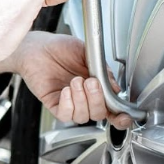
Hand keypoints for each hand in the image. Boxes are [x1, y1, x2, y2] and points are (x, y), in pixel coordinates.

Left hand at [16, 31, 133, 128]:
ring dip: (81, 99)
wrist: (39, 46)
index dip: (120, 117)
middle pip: (99, 114)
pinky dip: (68, 104)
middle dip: (97, 100)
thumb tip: (115, 88)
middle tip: (91, 82)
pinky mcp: (55, 105)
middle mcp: (84, 98)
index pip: (112, 109)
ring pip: (83, 117)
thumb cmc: (61, 48)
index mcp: (97, 87)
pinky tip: (66, 90)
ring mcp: (70, 103)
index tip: (124, 116)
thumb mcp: (87, 54)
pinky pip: (65, 115)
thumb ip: (103, 71)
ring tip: (75, 81)